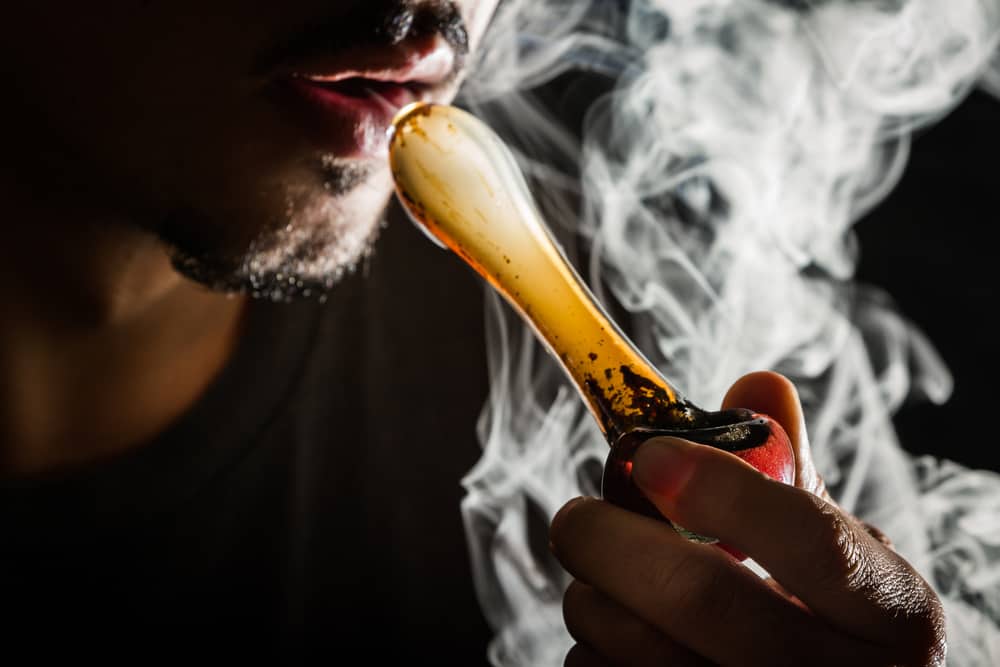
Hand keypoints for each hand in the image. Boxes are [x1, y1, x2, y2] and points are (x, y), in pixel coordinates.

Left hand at [550, 371, 945, 665]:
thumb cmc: (827, 620)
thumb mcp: (840, 552)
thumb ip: (792, 474)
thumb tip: (757, 387)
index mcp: (893, 615)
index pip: (814, 542)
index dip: (722, 491)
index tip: (651, 457)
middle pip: (702, 601)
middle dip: (611, 541)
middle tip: (576, 518)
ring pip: (642, 652)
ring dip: (592, 601)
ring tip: (595, 578)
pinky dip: (594, 652)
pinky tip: (615, 635)